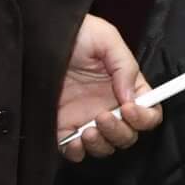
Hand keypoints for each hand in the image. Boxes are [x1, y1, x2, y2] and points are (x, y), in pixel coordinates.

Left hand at [57, 13, 159, 161]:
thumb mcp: (106, 38)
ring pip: (106, 146)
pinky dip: (78, 152)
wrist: (35, 36)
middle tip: (103, 116)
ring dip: (102, 144)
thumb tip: (131, 99)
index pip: (149, 112)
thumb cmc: (75, 32)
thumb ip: (125, 66)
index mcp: (126, 87)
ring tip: (88, 130)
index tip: (129, 109)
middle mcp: (110, 106)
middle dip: (120, 132)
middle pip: (129, 135)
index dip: (145, 117)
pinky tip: (74, 140)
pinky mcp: (63, 127)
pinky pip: (75, 150)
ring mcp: (86, 118)